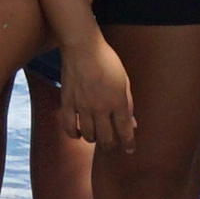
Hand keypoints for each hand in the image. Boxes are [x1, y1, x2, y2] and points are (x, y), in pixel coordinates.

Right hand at [55, 32, 139, 151]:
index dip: (128, 143)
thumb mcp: (124, 80)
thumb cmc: (107, 60)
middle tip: (111, 143)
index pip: (125, 131)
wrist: (83, 47)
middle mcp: (101, 108)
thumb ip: (128, 103)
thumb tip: (132, 123)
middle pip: (106, 139)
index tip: (129, 150)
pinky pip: (69, 127)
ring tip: (95, 135)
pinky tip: (77, 132)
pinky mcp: (67, 103)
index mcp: (118, 102)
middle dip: (110, 145)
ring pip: (88, 136)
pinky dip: (73, 134)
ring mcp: (83, 107)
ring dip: (93, 139)